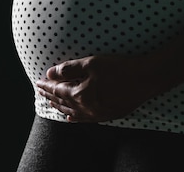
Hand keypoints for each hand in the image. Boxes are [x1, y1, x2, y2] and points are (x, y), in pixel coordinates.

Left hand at [35, 54, 158, 122]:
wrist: (146, 79)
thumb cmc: (119, 68)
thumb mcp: (92, 63)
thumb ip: (69, 68)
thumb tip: (50, 73)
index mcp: (81, 94)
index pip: (58, 90)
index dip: (47, 85)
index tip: (38, 82)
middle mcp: (86, 108)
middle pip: (62, 102)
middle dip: (50, 96)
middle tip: (40, 92)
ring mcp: (97, 114)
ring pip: (72, 112)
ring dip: (59, 107)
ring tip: (50, 103)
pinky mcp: (107, 115)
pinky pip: (84, 119)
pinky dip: (74, 117)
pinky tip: (70, 117)